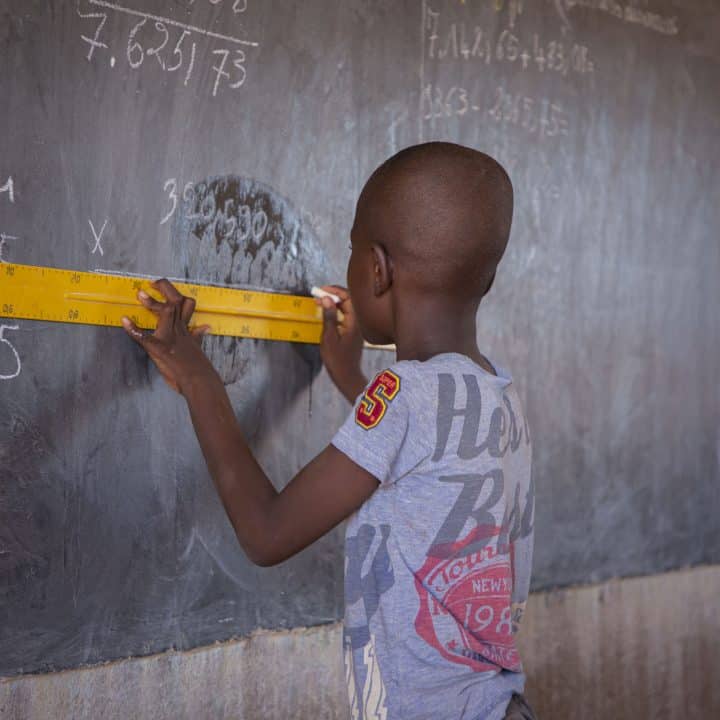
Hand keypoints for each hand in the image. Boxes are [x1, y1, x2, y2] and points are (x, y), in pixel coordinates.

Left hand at [121, 279, 214, 393]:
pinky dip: (134, 329)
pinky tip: (124, 321)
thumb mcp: (198, 349)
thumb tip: (205, 327)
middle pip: (176, 301)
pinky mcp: (161, 350)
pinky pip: (145, 337)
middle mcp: (180, 330)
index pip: (186, 304)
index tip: (159, 285)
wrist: (200, 382)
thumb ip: (197, 336)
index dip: (173, 292)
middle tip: (151, 282)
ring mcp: (171, 339)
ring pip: (166, 313)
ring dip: (151, 303)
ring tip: (139, 294)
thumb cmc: (199, 369)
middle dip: (164, 288)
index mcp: (186, 329)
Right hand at [314, 285, 366, 402]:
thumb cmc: (337, 360)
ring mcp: (356, 328)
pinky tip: (327, 314)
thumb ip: (329, 316)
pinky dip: (336, 312)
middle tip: (318, 295)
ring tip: (320, 303)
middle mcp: (358, 322)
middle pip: (348, 301)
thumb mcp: (329, 336)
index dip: (334, 290)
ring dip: (334, 303)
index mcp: (354, 321)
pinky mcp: (353, 333)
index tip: (322, 290)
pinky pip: (345, 316)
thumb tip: (326, 299)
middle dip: (333, 295)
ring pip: (347, 308)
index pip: (348, 297)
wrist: (346, 376)